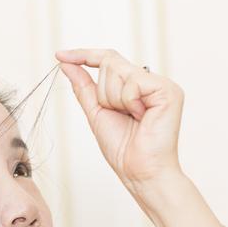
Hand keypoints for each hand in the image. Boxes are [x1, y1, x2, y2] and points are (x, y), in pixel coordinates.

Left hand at [55, 48, 185, 189]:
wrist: (140, 172)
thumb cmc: (122, 149)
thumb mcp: (96, 112)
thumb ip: (84, 87)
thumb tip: (66, 64)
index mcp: (136, 85)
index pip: (108, 59)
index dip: (83, 55)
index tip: (59, 54)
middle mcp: (150, 81)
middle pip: (110, 63)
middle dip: (103, 93)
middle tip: (120, 116)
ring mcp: (161, 84)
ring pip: (118, 72)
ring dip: (114, 100)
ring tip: (132, 119)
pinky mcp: (168, 90)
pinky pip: (132, 83)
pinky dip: (128, 103)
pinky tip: (141, 118)